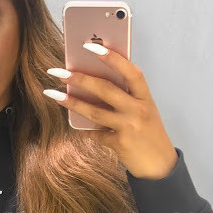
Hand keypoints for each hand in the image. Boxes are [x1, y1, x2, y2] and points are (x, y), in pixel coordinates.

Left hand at [44, 43, 178, 179]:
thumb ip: (126, 97)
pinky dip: (83, 129)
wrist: (159, 165)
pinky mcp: (119, 144)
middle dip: (80, 78)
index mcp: (145, 98)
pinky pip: (95, 134)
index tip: (91, 46)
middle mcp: (138, 110)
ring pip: (95, 112)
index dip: (112, 57)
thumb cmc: (148, 133)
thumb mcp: (143, 110)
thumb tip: (93, 82)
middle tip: (59, 71)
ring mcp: (129, 128)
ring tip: (52, 94)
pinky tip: (72, 125)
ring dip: (71, 102)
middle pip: (106, 90)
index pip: (130, 72)